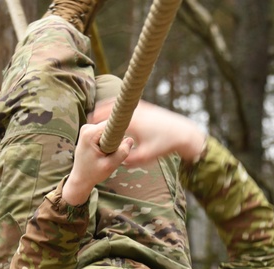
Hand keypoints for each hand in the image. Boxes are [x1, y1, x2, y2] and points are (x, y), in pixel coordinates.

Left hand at [62, 121, 133, 204]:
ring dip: (111, 142)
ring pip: (108, 131)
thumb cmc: (92, 173)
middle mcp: (87, 128)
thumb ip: (121, 153)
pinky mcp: (88, 133)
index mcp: (89, 133)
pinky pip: (104, 134)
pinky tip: (102, 152)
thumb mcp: (109, 166)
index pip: (112, 124)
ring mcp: (86, 130)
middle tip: (109, 154)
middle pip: (110, 127)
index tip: (120, 144)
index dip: (120, 134)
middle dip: (114, 140)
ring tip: (105, 154)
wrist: (80, 179)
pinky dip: (106, 142)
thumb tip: (130, 140)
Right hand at [89, 99, 206, 165]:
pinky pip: (126, 104)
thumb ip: (130, 159)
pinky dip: (118, 106)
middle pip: (111, 106)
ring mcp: (141, 107)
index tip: (89, 124)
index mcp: (133, 121)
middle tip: (90, 119)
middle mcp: (136, 111)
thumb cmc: (165, 145)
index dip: (97, 120)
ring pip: (119, 103)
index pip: (110, 117)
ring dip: (108, 107)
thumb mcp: (146, 156)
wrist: (184, 133)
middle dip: (100, 112)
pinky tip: (113, 113)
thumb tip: (117, 160)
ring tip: (98, 115)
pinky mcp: (146, 107)